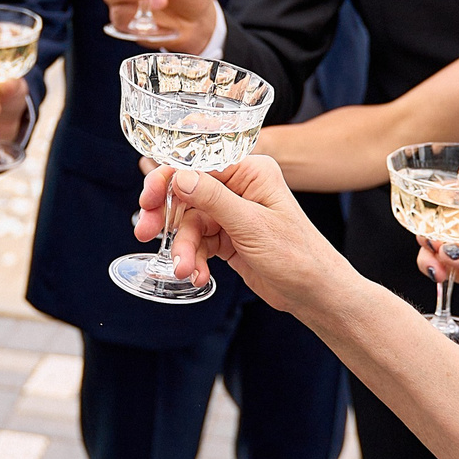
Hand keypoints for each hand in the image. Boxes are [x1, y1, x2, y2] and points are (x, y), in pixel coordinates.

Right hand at [132, 155, 357, 314]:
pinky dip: (195, 260)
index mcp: (250, 172)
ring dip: (184, 248)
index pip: (198, 165)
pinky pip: (200, 244)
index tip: (147, 200)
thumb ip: (212, 199)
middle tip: (144, 232)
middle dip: (168, 218)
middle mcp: (239, 188)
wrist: (315, 293)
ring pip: (190, 224)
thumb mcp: (251, 225)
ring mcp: (233, 214)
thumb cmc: (298, 255)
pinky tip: (199, 276)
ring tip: (185, 270)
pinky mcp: (229, 238)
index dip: (167, 180)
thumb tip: (178, 177)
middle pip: (187, 195)